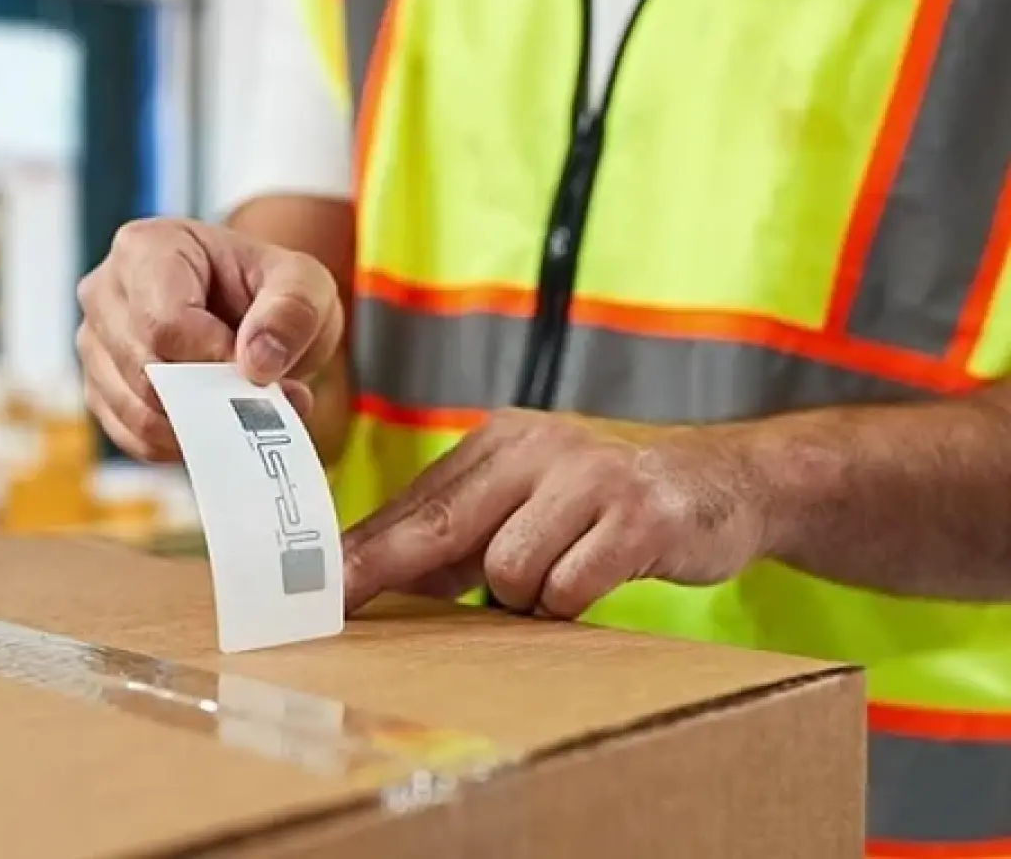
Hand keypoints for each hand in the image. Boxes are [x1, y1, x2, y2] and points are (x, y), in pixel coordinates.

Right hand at [76, 218, 342, 461]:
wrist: (251, 310)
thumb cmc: (269, 289)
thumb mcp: (304, 284)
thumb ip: (292, 312)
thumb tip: (257, 365)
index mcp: (145, 248)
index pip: (165, 323)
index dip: (214, 359)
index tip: (259, 370)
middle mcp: (104, 293)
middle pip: (146, 371)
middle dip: (212, 396)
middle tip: (265, 397)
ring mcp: (95, 345)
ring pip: (137, 412)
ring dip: (202, 425)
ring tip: (247, 407)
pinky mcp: (100, 391)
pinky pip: (134, 438)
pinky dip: (182, 443)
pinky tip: (216, 422)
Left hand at [341, 409, 770, 616]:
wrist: (728, 480)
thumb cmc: (610, 499)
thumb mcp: (532, 494)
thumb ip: (465, 529)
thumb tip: (379, 575)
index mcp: (503, 439)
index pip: (417, 501)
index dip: (365, 547)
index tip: (317, 584)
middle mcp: (539, 447)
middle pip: (441, 523)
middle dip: (387, 569)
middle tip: (342, 605)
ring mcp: (589, 477)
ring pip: (509, 569)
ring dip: (527, 597)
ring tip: (563, 579)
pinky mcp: (638, 515)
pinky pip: (570, 586)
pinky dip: (573, 601)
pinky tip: (598, 579)